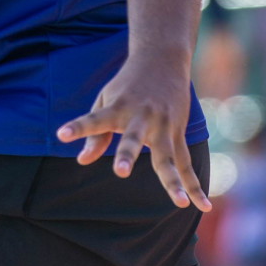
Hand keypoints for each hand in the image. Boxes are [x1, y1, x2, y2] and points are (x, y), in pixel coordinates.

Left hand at [56, 55, 210, 212]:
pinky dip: (194, 184)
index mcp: (117, 108)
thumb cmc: (127, 86)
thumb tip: (82, 161)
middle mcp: (141, 117)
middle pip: (134, 139)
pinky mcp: (178, 132)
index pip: (93, 119)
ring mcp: (163, 126)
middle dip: (128, 154)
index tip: (61, 134)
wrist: (162, 60)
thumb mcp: (106, 101)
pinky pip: (186, 163)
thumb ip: (96, 133)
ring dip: (174, 181)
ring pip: (169, 157)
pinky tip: (203, 206)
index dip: (78, 127)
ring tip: (180, 203)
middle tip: (121, 171)